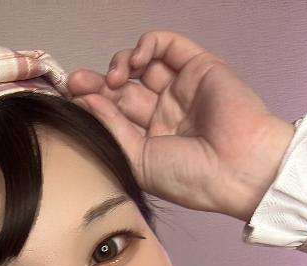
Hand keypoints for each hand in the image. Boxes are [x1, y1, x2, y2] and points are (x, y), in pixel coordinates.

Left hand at [66, 30, 295, 221]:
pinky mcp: (198, 67)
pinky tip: (135, 62)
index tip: (71, 100)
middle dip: (97, 83)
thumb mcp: (139, 161)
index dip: (92, 104)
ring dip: (119, 64)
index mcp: (152, 141)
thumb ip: (112, 129)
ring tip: (112, 79)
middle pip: (123, 88)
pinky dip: (146, 46)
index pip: (115, 114)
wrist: (236, 169)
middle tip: (76, 83)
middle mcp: (165, 114)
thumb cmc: (192, 178)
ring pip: (142, 64)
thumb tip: (84, 101)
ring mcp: (182, 90)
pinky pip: (166, 46)